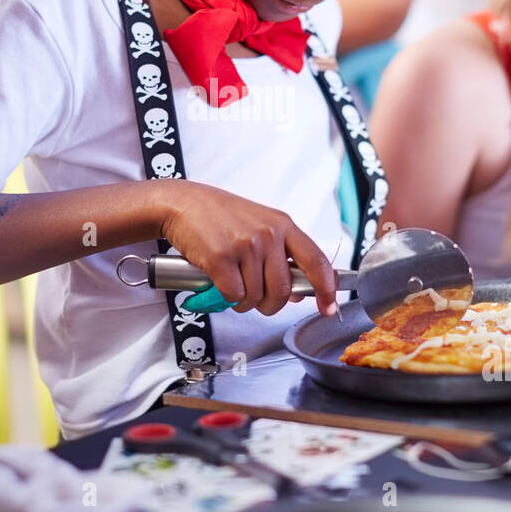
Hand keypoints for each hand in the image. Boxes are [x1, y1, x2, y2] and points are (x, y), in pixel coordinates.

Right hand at [159, 182, 336, 316]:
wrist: (182, 204)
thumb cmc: (219, 215)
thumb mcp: (259, 226)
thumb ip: (281, 255)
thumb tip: (299, 291)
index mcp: (283, 225)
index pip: (316, 261)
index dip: (326, 288)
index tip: (328, 307)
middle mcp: (268, 234)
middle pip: (282, 290)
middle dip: (270, 305)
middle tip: (257, 301)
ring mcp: (245, 245)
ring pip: (256, 296)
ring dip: (244, 302)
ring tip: (233, 286)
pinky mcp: (221, 258)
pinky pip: (233, 295)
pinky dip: (226, 298)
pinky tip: (219, 283)